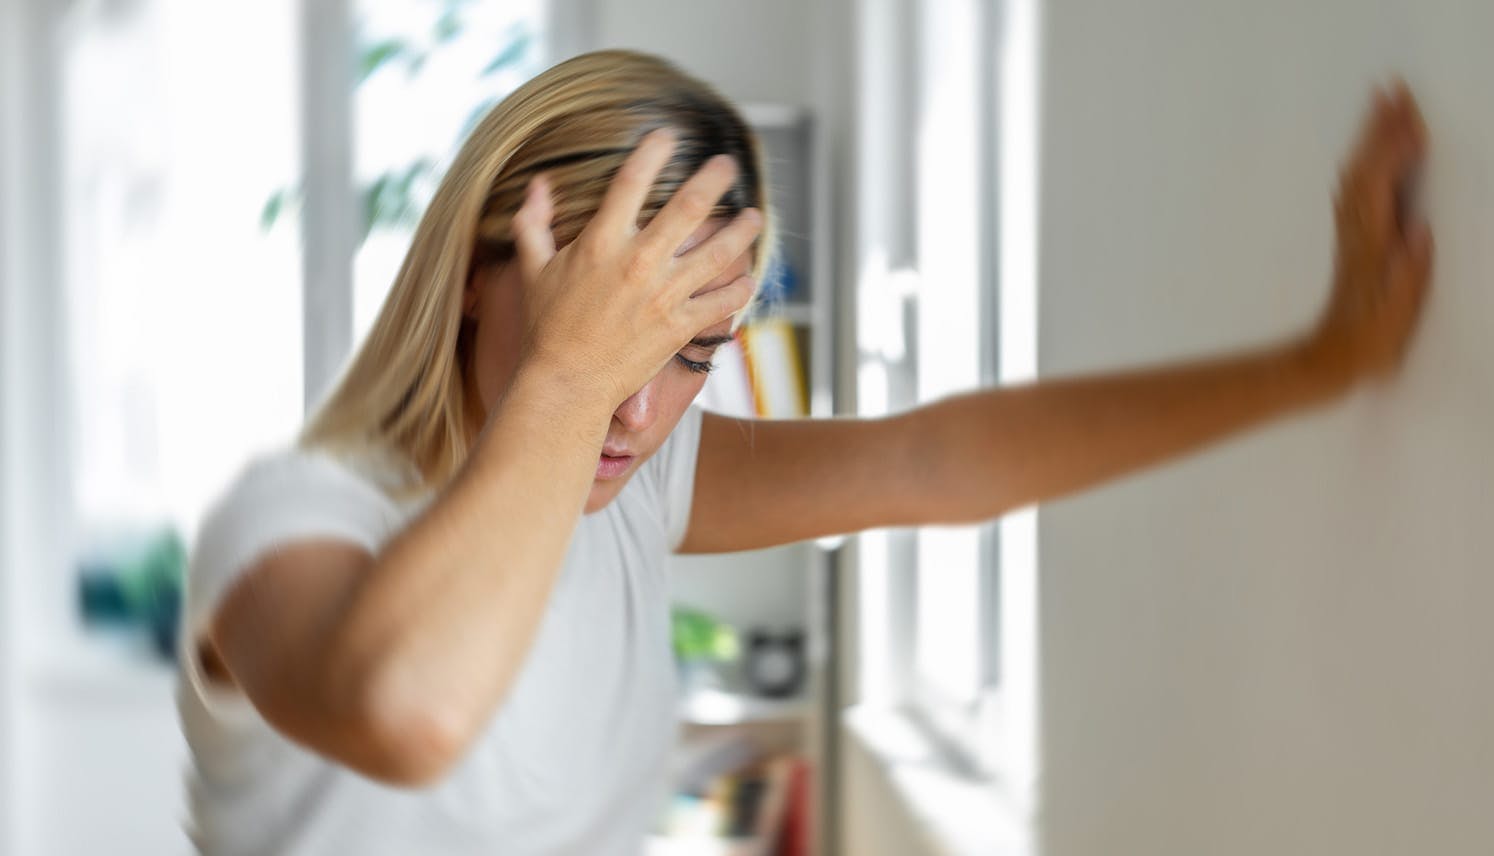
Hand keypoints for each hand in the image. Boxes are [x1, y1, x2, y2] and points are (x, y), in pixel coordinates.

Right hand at [509, 128, 761, 407]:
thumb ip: (533, 223)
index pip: (632, 182)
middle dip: (714, 178)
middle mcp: (638, 262)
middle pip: (689, 206)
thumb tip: (537, 184)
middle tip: (728, 164)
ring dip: (742, 231)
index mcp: (601, 242)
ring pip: (718, 252)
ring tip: (755, 216)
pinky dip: (741, 288)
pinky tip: (750, 277)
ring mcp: (663, 295)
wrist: (567, 384)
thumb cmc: (547, 327)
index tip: (669, 136)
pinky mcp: (680, 327)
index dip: (653, 152)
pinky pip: (722, 302)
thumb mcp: (533, 269)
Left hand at [1304, 81, 1433, 387]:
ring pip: (1357, 175)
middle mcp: (1356, 232)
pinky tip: (1369, 154)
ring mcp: (1352, 235)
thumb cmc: (1370, 341)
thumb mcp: (1398, 312)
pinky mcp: (1353, 242)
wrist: (1330, 360)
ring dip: (1370, 138)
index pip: (1382, 184)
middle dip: (1379, 127)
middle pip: (1364, 168)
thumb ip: (1408, 271)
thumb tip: (1418, 230)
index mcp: (1371, 244)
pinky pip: (1355, 190)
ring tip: (1382, 104)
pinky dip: (1366, 162)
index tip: (1411, 119)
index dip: (1395, 150)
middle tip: (1390, 87)